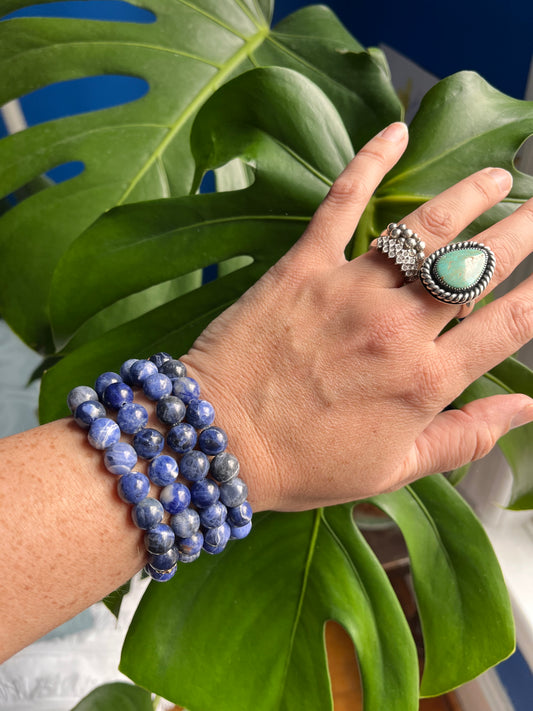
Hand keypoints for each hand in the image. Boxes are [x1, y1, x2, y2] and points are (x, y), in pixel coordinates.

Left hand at [181, 122, 532, 511]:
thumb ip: (463, 438)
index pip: (509, 324)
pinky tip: (396, 131)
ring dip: (468, 195)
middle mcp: (396, 329)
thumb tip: (523, 409)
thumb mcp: (392, 470)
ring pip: (426, 228)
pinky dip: (369, 161)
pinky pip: (342, 202)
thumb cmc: (302, 463)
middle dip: (521, 231)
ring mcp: (349, 291)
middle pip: (476, 265)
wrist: (220, 442)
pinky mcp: (303, 267)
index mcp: (424, 382)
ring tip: (495, 177)